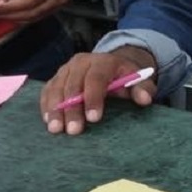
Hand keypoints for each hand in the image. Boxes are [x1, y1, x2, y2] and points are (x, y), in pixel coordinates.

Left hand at [0, 0, 68, 23]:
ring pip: (30, 18)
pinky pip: (32, 17)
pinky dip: (16, 16)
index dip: (5, 9)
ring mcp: (58, 6)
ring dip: (9, 17)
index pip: (26, 3)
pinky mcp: (52, 10)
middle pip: (29, 14)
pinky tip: (4, 12)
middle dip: (5, 15)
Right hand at [40, 46, 156, 134]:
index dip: (94, 98)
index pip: (96, 78)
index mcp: (103, 61)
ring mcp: (66, 69)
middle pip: (73, 85)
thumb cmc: (126, 78)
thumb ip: (143, 89)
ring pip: (56, 88)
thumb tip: (145, 99)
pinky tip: (48, 122)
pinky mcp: (56, 78)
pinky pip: (47, 91)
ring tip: (56, 130)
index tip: (94, 118)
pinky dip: (46, 106)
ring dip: (55, 110)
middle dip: (72, 109)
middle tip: (73, 130)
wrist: (112, 66)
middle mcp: (81, 62)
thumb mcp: (139, 80)